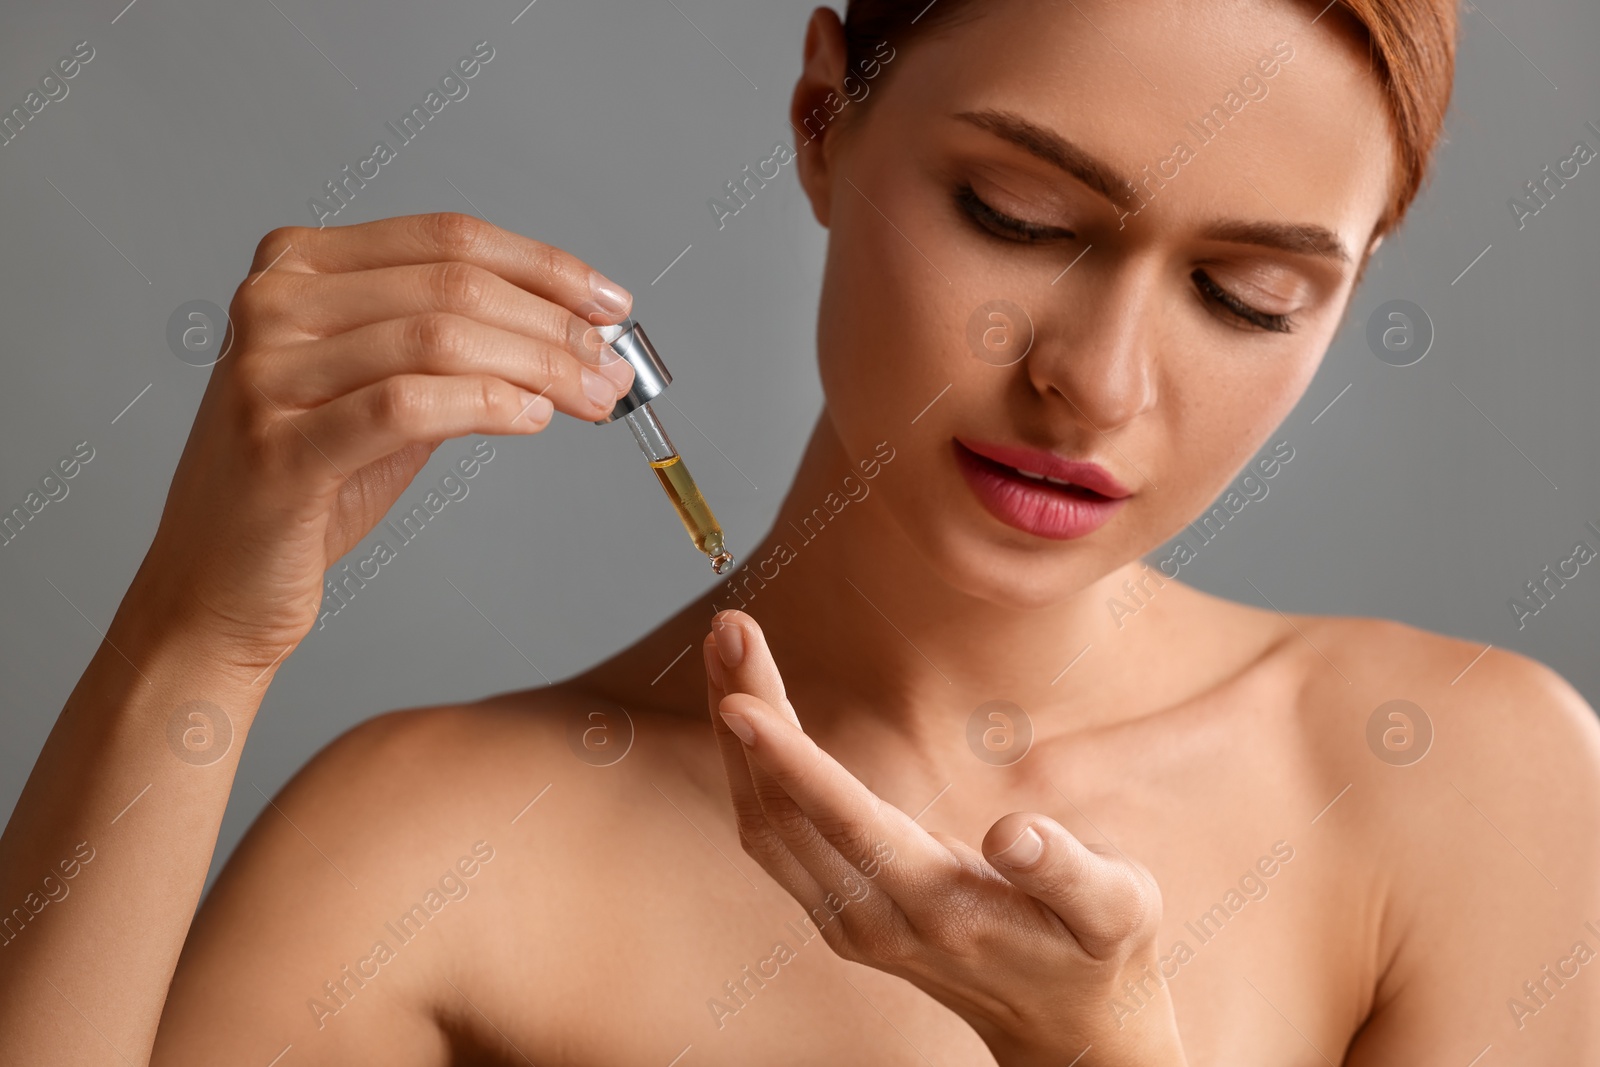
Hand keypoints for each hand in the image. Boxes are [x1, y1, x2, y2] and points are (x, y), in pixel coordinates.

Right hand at [129, 212, 636, 667]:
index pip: (446, 238)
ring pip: (439, 338)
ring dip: (539, 367)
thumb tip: (575, 333)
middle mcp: (273, 303)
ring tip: (592, 398)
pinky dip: (487, 404)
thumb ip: (456, 349)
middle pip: (452, 285)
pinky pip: (408, 405)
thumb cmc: (309, 485)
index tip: (609, 303)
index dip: (543, 266)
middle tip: (613, 366)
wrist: (218, 585)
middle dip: (555, 325)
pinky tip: (531, 418)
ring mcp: (266, 373)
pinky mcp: (279, 447)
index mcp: (297, 266)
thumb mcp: (383, 391)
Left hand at [702, 609, 1187, 1066]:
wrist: (1069, 1029)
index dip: (790, 763)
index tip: (740, 703)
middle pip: (784, 815)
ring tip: (726, 647)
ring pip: (766, 825)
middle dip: (749, 717)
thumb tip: (1015, 833)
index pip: (847, 826)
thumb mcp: (1116, 909)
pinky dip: (752, 765)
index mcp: (941, 907)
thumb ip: (1066, 870)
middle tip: (729, 630)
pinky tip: (745, 709)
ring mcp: (847, 921)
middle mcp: (874, 920)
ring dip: (737, 737)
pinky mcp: (838, 911)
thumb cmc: (1100, 951)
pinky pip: (775, 835)